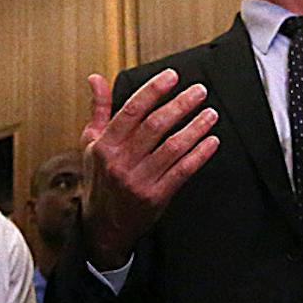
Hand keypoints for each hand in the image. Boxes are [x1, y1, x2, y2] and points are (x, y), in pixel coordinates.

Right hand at [79, 70, 219, 269]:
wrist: (103, 225)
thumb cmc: (100, 179)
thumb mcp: (92, 143)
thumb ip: (99, 109)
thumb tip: (96, 79)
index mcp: (105, 145)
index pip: (132, 111)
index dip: (153, 90)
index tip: (171, 77)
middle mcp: (121, 162)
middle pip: (156, 126)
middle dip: (181, 105)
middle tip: (199, 91)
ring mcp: (139, 180)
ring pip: (172, 147)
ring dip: (195, 128)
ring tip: (210, 114)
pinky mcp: (156, 197)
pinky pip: (182, 171)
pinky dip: (199, 154)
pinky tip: (211, 142)